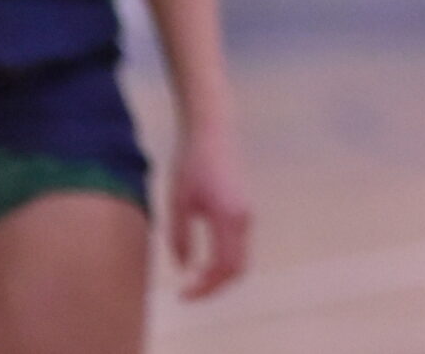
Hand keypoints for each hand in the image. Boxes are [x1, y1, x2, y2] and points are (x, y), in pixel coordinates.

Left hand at [166, 123, 251, 300]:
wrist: (212, 131)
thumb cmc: (191, 163)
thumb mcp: (178, 203)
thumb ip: (179, 238)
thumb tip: (184, 267)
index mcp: (229, 219)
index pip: (223, 268)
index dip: (205, 288)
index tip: (183, 294)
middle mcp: (243, 220)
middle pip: (237, 268)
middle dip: (214, 287)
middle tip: (189, 293)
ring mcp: (246, 215)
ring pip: (240, 258)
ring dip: (220, 275)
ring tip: (195, 281)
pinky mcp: (243, 209)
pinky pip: (239, 246)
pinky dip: (225, 262)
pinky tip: (205, 262)